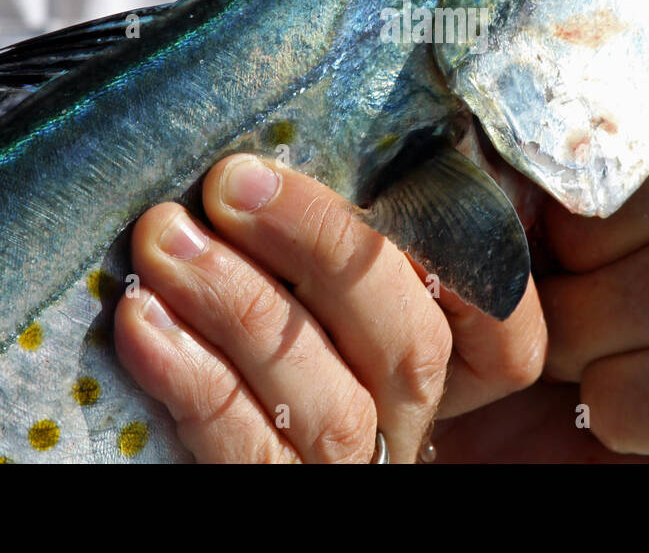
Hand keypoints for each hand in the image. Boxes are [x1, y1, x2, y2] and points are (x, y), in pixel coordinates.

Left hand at [114, 153, 545, 461]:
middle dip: (323, 249)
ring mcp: (344, 471)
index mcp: (428, 372)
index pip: (504, 332)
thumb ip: (328, 250)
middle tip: (232, 182)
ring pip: (332, 402)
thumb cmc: (245, 342)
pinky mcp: (271, 500)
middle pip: (411, 345)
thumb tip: (288, 148)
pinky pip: (247, 449)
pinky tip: (144, 319)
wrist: (192, 448)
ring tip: (164, 240)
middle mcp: (402, 426)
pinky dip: (194, 379)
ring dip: (242, 304)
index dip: (473, 261)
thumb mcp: (308, 298)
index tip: (393, 172)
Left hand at [431, 5, 648, 462]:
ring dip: (590, 326)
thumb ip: (494, 134)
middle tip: (543, 260)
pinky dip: (628, 400)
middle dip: (602, 220)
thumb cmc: (463, 301)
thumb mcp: (463, 206)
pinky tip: (594, 405)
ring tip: (546, 351)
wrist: (478, 436)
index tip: (607, 79)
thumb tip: (477, 55)